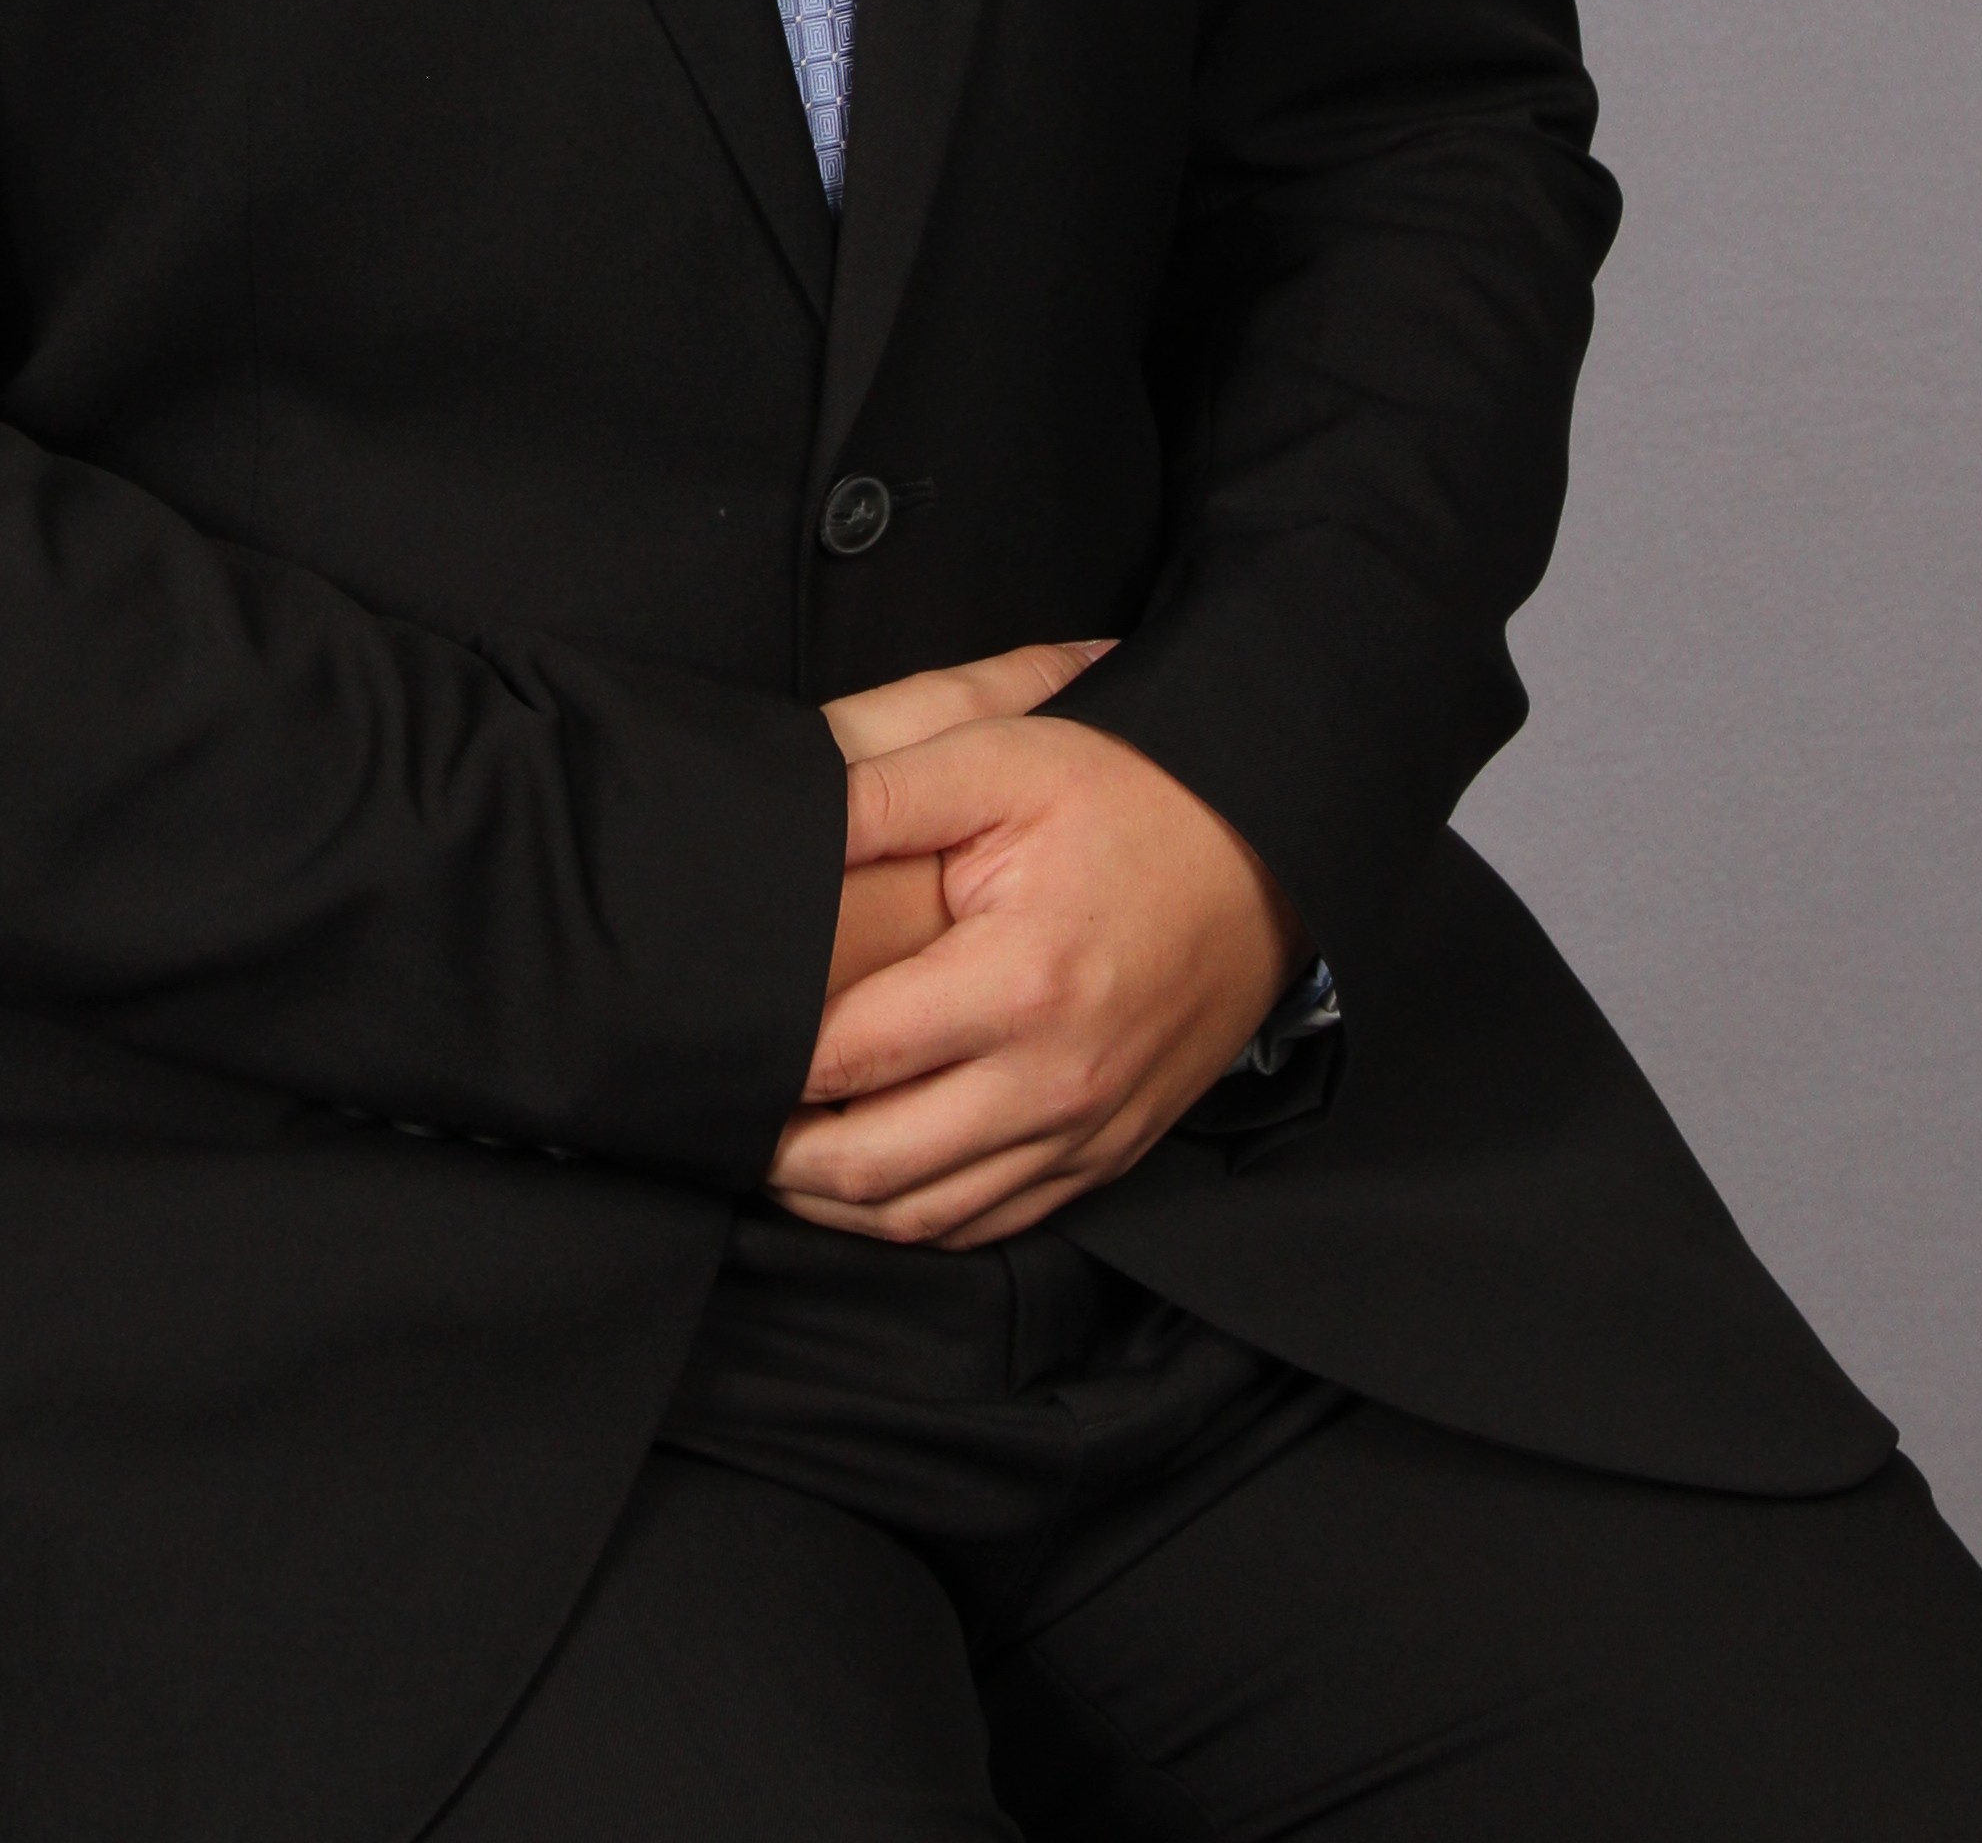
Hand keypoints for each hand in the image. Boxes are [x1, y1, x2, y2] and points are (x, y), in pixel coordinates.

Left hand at [772, 710, 1296, 1251]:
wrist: (1266, 847)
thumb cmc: (1131, 795)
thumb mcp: (1001, 759)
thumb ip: (881, 795)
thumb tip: (781, 829)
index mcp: (1018, 985)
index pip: (845, 1059)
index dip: (762, 1061)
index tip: (716, 1044)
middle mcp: (1054, 1081)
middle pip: (874, 1166)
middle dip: (780, 1156)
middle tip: (720, 1117)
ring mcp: (1086, 1129)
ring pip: (930, 1215)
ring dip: (837, 1204)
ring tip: (775, 1159)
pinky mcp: (1109, 1151)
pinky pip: (994, 1222)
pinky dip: (918, 1218)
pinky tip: (869, 1185)